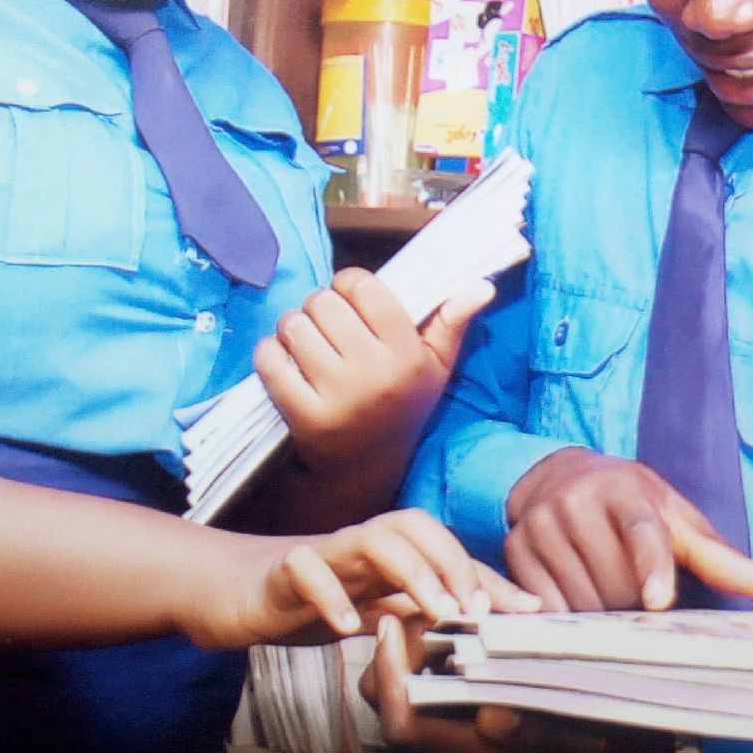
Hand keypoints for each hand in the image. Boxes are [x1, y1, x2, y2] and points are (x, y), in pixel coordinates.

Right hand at [181, 507, 537, 650]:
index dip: (489, 579)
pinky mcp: (284, 570)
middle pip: (417, 525)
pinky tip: (351, 628)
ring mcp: (325, 552)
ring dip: (410, 572)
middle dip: (453, 562)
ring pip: (373, 538)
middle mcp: (363, 543)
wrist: (237, 591)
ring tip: (434, 612)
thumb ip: (426, 615)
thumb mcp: (378, 611)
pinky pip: (308, 570)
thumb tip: (487, 629)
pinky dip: (332, 596)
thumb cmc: (317, 599)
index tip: (527, 613)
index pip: (449, 552)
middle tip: (477, 611)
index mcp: (391, 552)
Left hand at [256, 269, 493, 475]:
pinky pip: (270, 359)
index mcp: (408, 355)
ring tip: (308, 344)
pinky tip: (286, 364)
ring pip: (294, 326)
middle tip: (328, 326)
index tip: (352, 301)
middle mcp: (375, 374)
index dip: (350, 285)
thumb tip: (483, 287)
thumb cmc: (401, 403)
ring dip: (294, 328)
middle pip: (324, 302)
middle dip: (320, 307)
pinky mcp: (303, 415)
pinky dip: (270, 353)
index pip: (364, 287)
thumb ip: (453, 322)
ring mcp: (338, 396)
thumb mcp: (435, 366)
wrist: (365, 467)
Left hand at [363, 612, 675, 752]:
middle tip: (417, 608)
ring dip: (406, 654)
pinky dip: (423, 659)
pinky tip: (451, 630)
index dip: (390, 675)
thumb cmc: (608, 739)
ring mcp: (453, 746)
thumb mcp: (589, 737)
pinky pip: (420, 692)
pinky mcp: (459, 728)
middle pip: (389, 709)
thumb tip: (490, 721)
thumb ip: (540, 733)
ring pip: (399, 698)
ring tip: (434, 614)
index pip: (404, 725)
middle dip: (391, 655)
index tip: (398, 621)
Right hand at [504, 449, 752, 610]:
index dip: (652, 566)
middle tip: (634, 586)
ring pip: (581, 601)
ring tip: (604, 582)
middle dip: (631, 600)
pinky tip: (576, 591)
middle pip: (615, 584)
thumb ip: (721, 557)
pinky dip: (568, 613)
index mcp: (625, 488)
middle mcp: (576, 499)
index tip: (659, 600)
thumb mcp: (676, 520)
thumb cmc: (632, 503)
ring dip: (601, 610)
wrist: (563, 475)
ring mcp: (540, 523)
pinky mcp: (514, 548)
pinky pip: (547, 608)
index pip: (642, 531)